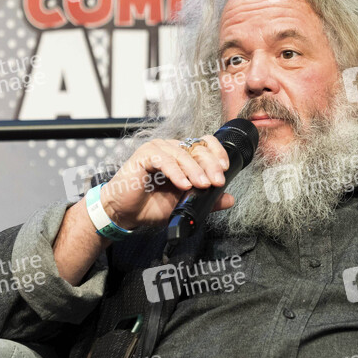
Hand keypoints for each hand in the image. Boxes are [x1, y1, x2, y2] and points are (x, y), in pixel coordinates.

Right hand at [99, 137, 234, 229]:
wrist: (127, 213)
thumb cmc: (152, 205)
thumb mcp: (186, 205)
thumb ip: (208, 201)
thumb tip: (230, 199)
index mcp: (183, 156)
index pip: (205, 144)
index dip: (217, 153)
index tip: (224, 169)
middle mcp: (172, 149)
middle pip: (198, 148)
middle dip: (210, 166)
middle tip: (217, 182)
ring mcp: (158, 150)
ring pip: (182, 154)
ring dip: (195, 171)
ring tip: (202, 185)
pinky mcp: (144, 155)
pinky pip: (164, 160)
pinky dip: (176, 173)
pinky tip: (183, 185)